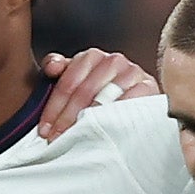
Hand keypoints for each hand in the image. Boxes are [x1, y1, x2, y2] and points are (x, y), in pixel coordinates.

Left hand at [31, 46, 155, 139]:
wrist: (138, 99)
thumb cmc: (104, 92)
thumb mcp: (79, 80)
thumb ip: (62, 71)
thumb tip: (51, 68)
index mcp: (93, 57)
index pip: (68, 82)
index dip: (54, 107)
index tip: (45, 129)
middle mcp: (114, 61)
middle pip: (85, 90)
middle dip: (68, 117)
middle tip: (57, 136)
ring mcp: (133, 72)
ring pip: (105, 97)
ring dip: (90, 118)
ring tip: (79, 135)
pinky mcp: (149, 86)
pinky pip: (130, 101)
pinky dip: (116, 115)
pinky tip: (105, 127)